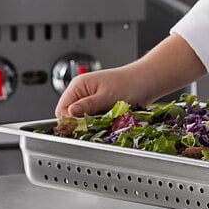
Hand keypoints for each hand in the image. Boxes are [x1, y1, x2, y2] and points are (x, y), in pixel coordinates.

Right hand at [54, 33, 207, 118]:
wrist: (147, 81)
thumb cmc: (130, 83)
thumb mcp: (107, 96)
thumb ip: (87, 106)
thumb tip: (70, 113)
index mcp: (78, 86)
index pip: (62, 110)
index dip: (70, 121)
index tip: (82, 127)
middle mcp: (82, 93)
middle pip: (71, 116)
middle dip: (82, 123)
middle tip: (97, 123)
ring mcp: (90, 100)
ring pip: (82, 120)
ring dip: (93, 123)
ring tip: (107, 118)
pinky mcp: (99, 107)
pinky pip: (93, 120)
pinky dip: (100, 122)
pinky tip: (110, 119)